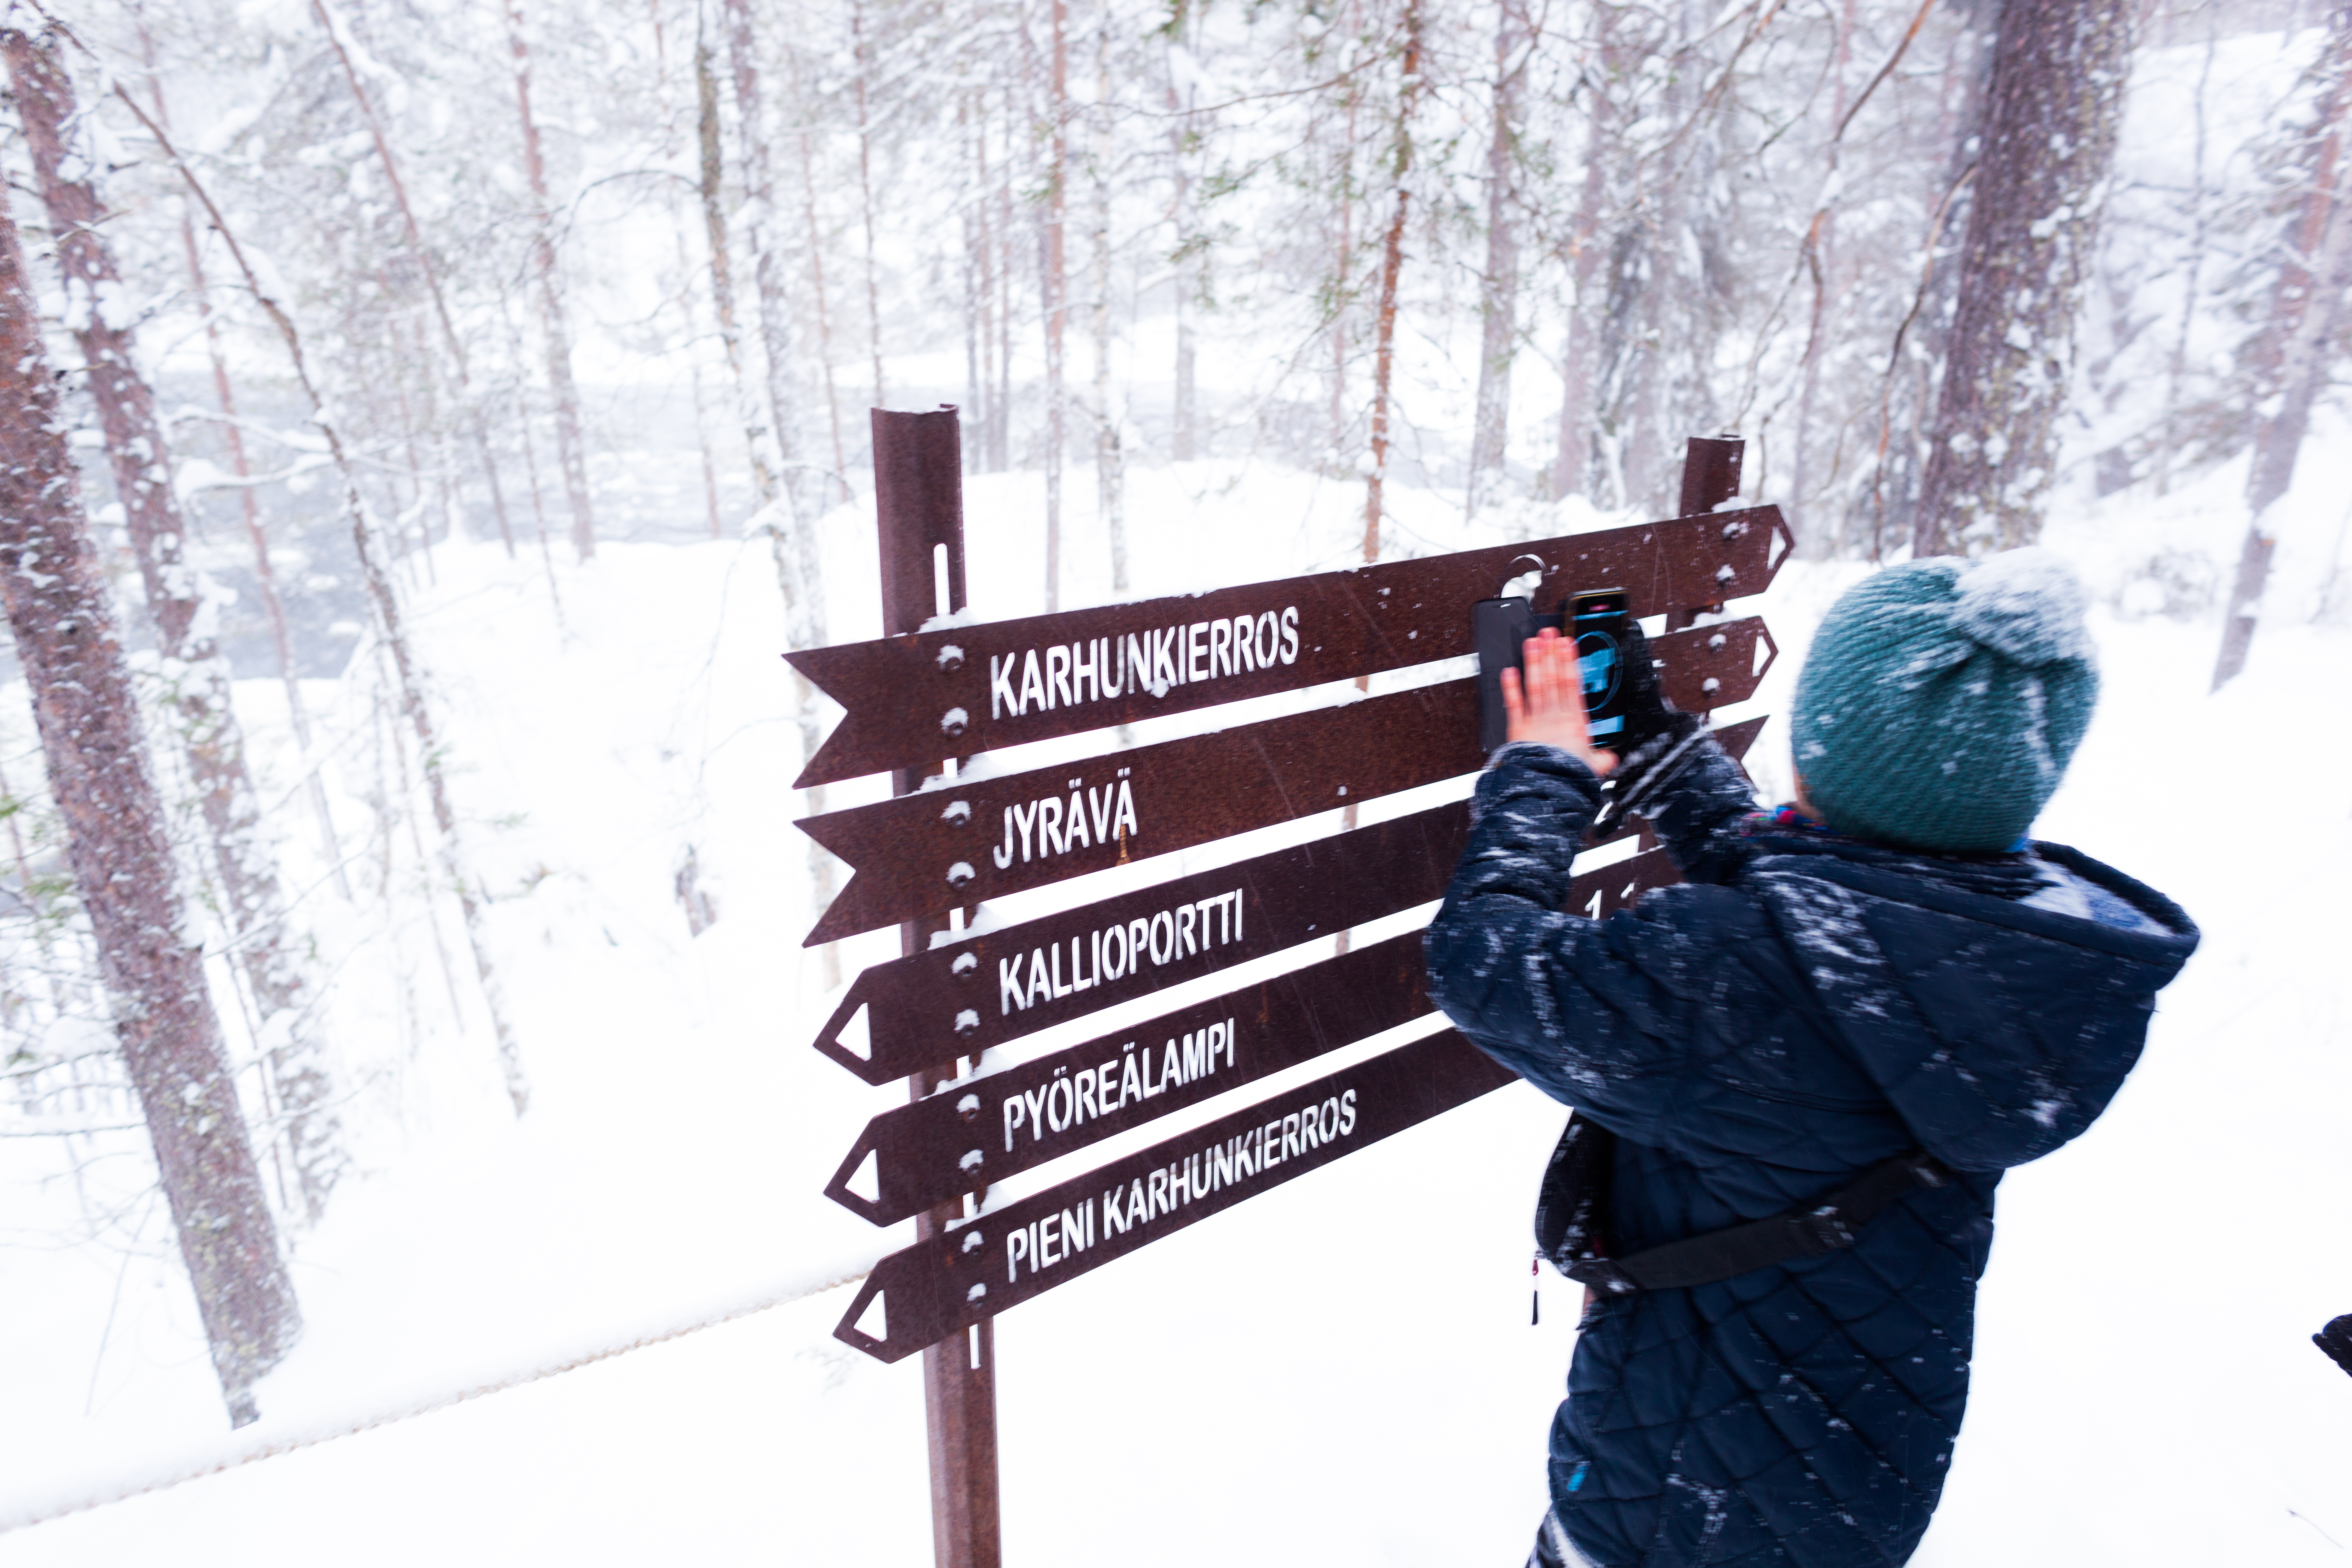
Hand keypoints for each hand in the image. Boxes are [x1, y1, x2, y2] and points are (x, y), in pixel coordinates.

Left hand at [1501, 628, 1617, 775]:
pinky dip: (1510, 687)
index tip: (1567, 644)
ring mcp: (1535, 720)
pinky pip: (1513, 705)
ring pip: (1535, 685)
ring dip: (1533, 662)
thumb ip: (1601, 759)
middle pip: (1553, 678)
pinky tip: (1508, 671)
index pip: (1573, 683)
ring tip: (1532, 642)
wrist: (1546, 788)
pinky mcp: (1518, 730)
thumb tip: (1610, 758)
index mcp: (1575, 722)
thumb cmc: (1568, 777)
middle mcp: (1554, 716)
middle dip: (1551, 653)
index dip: (1569, 661)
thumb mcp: (1593, 767)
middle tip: (1548, 633)